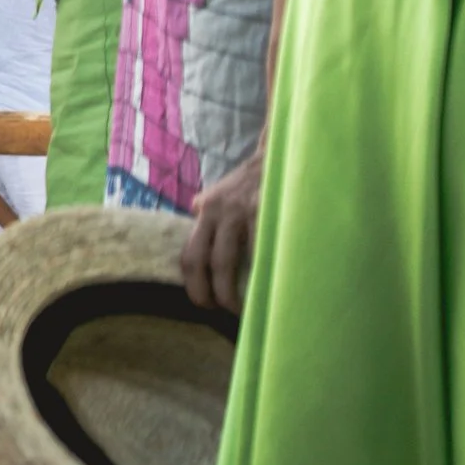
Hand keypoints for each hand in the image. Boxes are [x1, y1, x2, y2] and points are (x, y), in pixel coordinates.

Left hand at [182, 149, 262, 310]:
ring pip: (230, 261)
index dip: (194, 284)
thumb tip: (200, 248)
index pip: (190, 254)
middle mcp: (219, 212)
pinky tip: (270, 287)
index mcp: (205, 211)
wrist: (275, 154)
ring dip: (235, 290)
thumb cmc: (247, 182)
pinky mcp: (266, 212)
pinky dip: (264, 272)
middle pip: (208, 262)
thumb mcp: (218, 196)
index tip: (203, 303)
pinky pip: (262, 250)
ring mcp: (243, 212)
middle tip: (224, 311)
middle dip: (213, 293)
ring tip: (246, 307)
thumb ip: (207, 217)